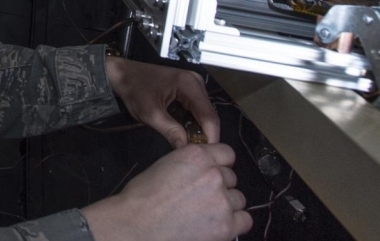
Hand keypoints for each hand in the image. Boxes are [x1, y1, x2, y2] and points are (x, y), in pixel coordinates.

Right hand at [80, 144, 250, 240]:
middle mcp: (214, 175)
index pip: (227, 154)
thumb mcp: (166, 165)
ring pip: (239, 200)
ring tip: (205, 215)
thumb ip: (192, 165)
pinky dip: (234, 223)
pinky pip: (245, 221)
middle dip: (220, 187)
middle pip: (232, 179)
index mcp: (198, 155)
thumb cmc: (142, 197)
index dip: (219, 165)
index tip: (211, 175)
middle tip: (201, 199)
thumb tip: (204, 172)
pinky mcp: (226, 226)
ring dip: (226, 206)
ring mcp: (222, 201)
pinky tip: (217, 225)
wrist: (135, 225)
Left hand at [105, 56, 219, 146]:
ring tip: (191, 148)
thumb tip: (186, 150)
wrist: (122, 73)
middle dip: (204, 136)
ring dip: (198, 131)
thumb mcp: (150, 114)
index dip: (211, 138)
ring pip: (203, 115)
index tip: (206, 156)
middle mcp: (197, 83)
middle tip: (197, 155)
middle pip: (209, 116)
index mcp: (190, 85)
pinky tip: (185, 135)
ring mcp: (194, 86)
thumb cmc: (134, 90)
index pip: (209, 116)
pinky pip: (196, 111)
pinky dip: (192, 124)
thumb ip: (171, 131)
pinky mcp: (188, 91)